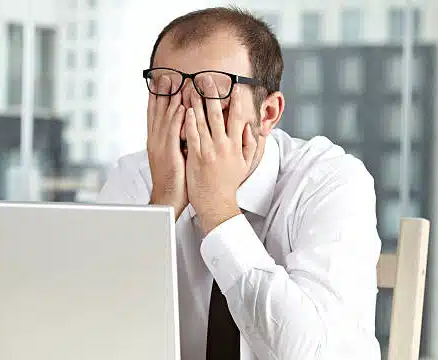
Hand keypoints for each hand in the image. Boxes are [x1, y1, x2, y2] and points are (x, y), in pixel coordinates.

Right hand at [147, 75, 187, 218]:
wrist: (168, 198)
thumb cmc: (176, 180)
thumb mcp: (176, 156)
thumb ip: (179, 140)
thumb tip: (187, 128)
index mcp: (157, 142)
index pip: (155, 115)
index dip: (158, 98)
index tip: (161, 83)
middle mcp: (156, 141)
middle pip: (157, 112)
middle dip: (161, 93)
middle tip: (165, 76)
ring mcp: (161, 146)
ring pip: (165, 118)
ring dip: (170, 100)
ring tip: (174, 83)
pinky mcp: (168, 153)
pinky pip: (173, 132)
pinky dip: (177, 118)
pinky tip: (181, 106)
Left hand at [184, 78, 256, 233]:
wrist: (216, 202)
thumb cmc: (229, 183)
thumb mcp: (246, 163)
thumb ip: (250, 144)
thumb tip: (252, 127)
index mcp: (236, 145)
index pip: (238, 117)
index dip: (236, 100)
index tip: (234, 86)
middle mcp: (223, 145)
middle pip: (217, 114)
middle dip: (212, 94)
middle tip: (207, 79)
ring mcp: (209, 150)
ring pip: (202, 122)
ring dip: (197, 103)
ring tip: (192, 88)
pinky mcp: (196, 157)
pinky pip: (192, 135)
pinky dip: (189, 121)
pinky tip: (185, 109)